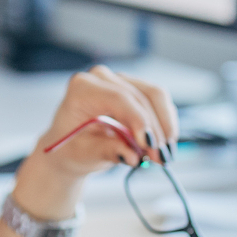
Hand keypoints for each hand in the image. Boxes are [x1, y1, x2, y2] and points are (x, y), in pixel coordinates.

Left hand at [12, 66, 177, 217]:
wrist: (71, 146)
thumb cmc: (72, 148)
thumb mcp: (84, 153)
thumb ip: (106, 151)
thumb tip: (131, 155)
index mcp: (82, 88)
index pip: (118, 98)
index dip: (138, 120)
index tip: (148, 144)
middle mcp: (102, 78)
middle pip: (141, 96)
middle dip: (155, 130)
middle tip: (161, 158)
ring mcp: (120, 80)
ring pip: (155, 96)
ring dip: (165, 127)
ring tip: (164, 155)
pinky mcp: (135, 88)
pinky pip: (158, 102)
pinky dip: (165, 124)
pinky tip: (163, 145)